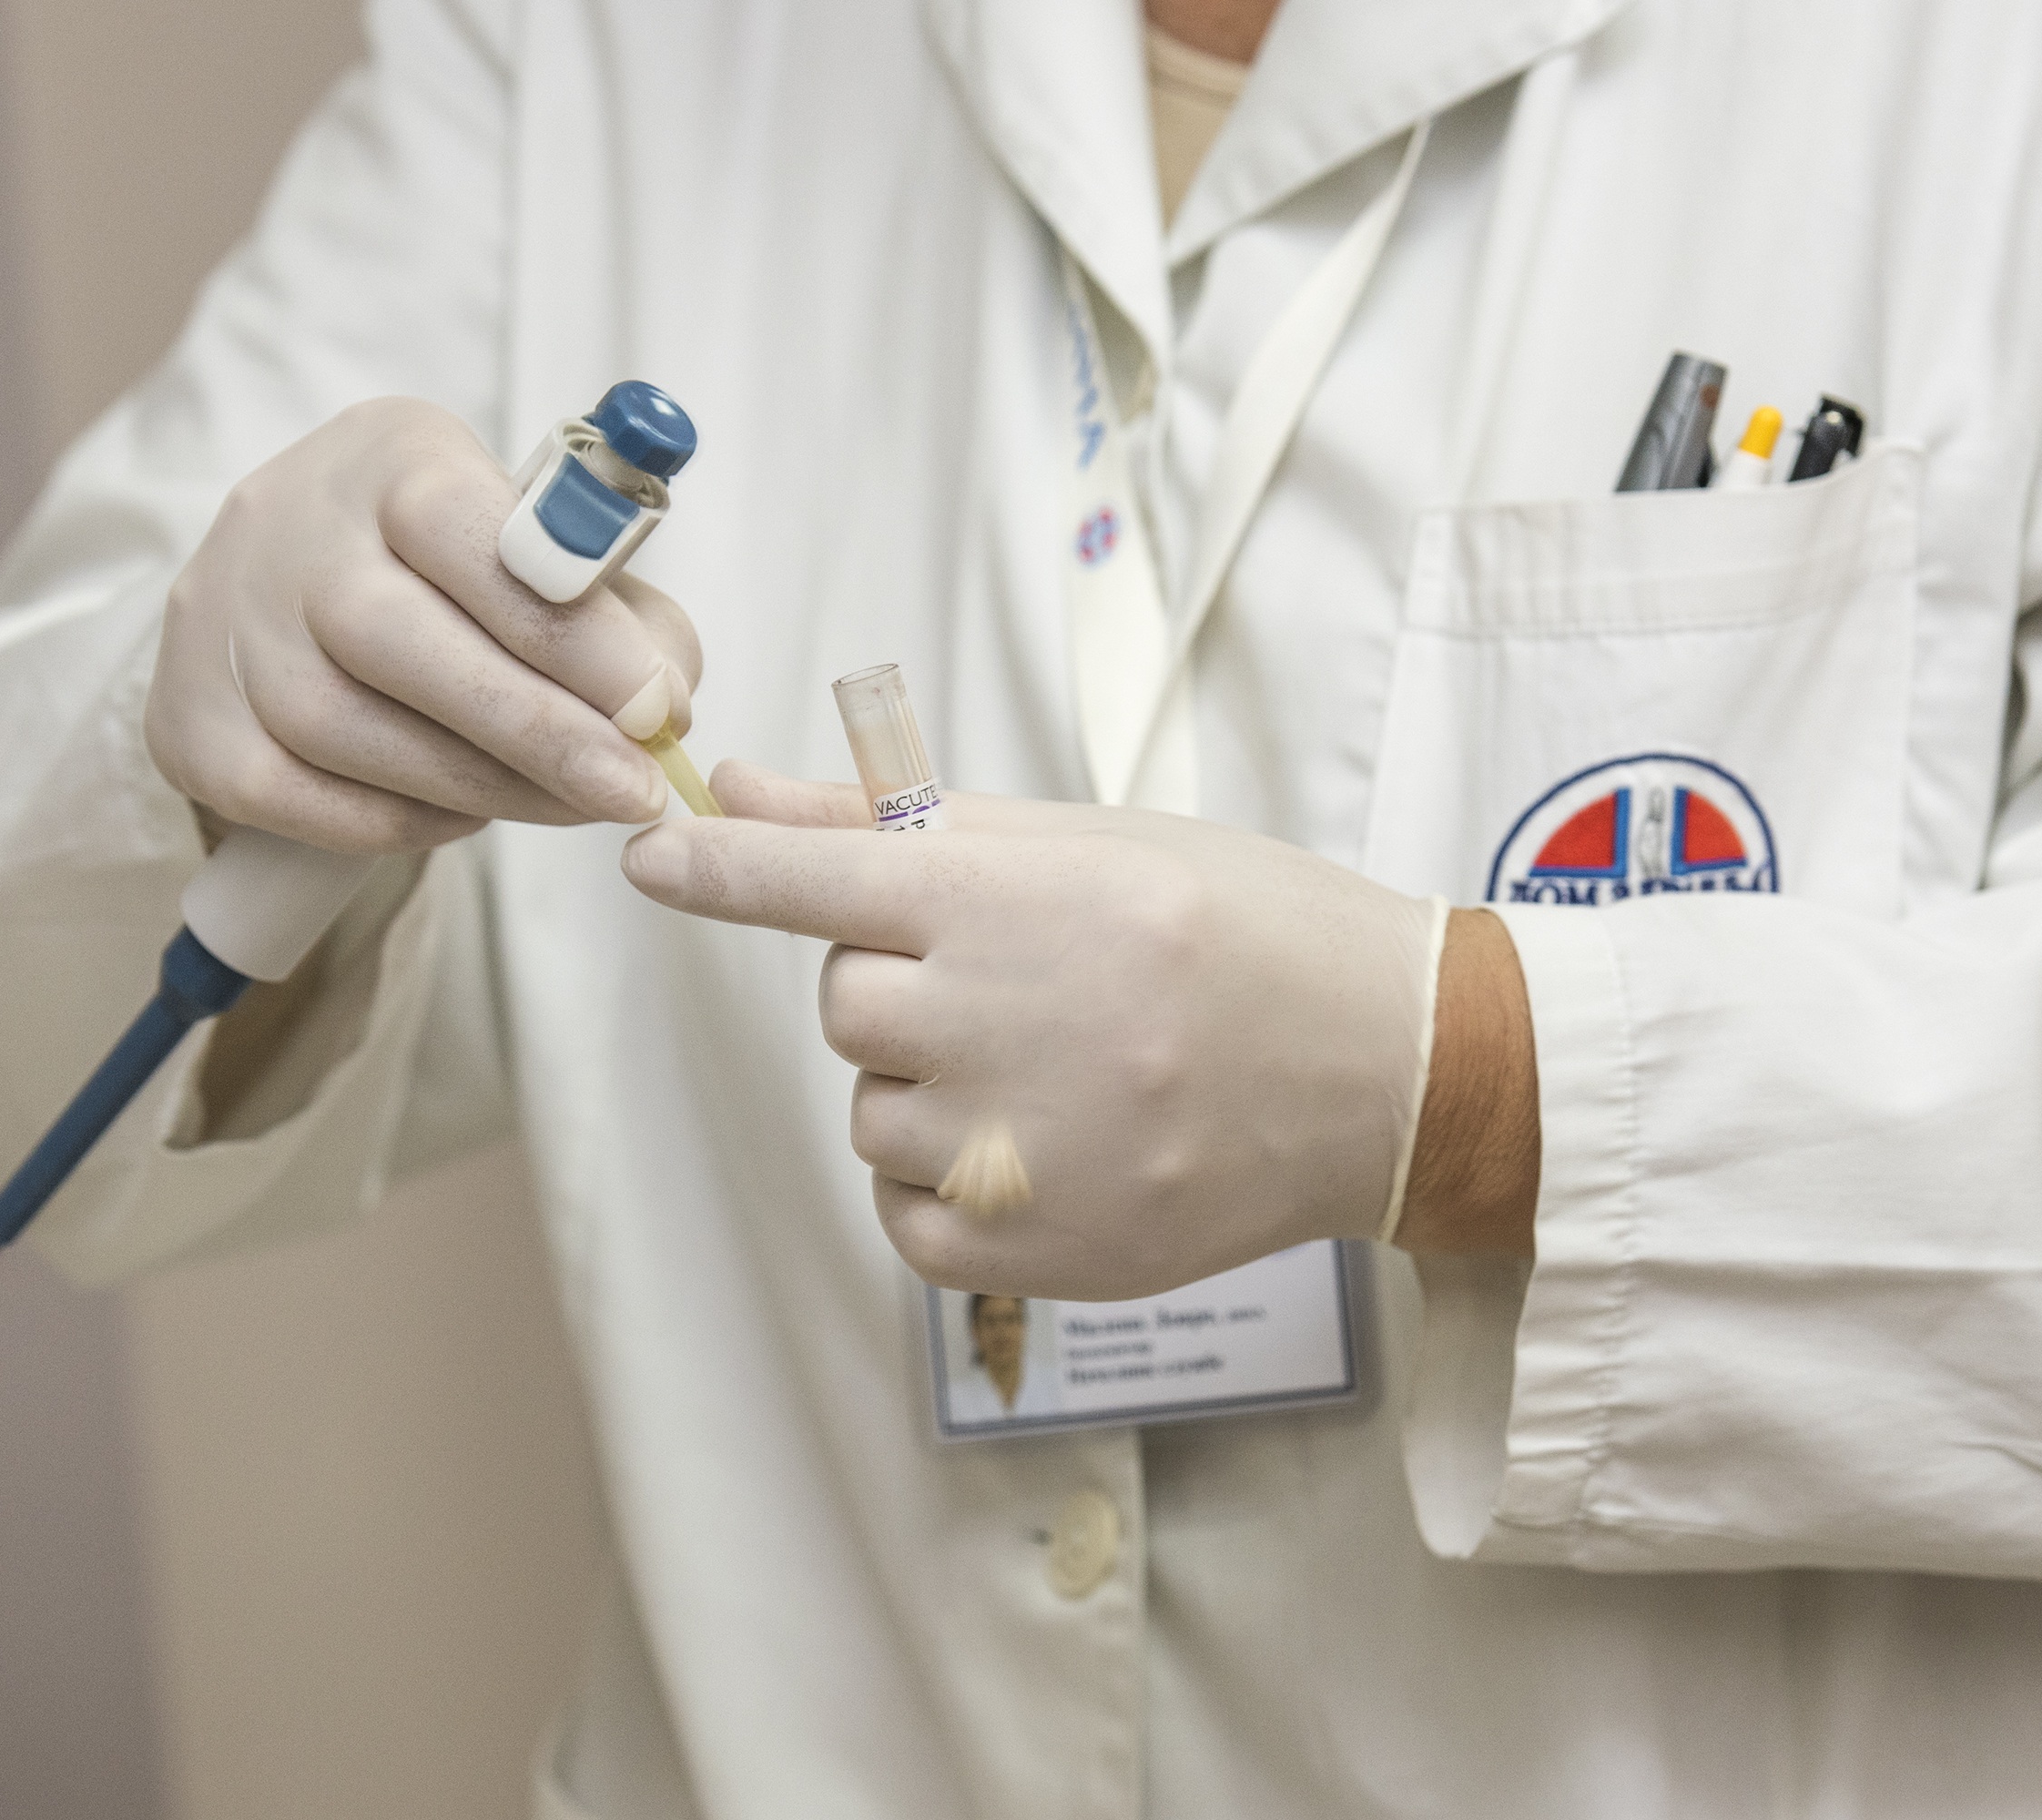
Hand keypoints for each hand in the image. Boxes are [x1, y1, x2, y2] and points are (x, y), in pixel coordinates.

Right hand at [145, 396, 702, 852]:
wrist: (290, 587)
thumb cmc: (454, 575)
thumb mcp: (545, 554)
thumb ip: (625, 619)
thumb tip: (664, 710)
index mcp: (390, 457)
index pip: (474, 537)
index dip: (576, 634)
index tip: (658, 710)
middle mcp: (285, 524)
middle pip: (397, 640)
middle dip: (536, 730)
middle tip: (630, 793)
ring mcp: (222, 622)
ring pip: (344, 729)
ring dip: (480, 787)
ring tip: (569, 807)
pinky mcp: (189, 722)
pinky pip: (298, 797)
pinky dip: (396, 820)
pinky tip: (463, 816)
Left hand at [620, 764, 1538, 1299]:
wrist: (1391, 1071)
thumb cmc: (1244, 930)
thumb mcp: (1090, 841)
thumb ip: (899, 826)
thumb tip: (742, 790)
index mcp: (1015, 904)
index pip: (811, 882)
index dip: (717, 868)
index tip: (650, 853)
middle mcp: (1005, 1023)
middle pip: (846, 1003)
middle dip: (905, 985)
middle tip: (1023, 981)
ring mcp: (1020, 1148)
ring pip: (874, 1111)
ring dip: (931, 1088)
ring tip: (1062, 1068)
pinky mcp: (1038, 1251)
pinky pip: (906, 1215)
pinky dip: (945, 1184)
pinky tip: (1043, 1146)